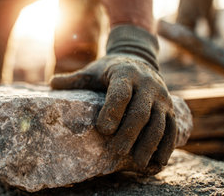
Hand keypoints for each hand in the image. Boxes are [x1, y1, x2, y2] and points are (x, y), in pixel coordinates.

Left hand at [50, 25, 176, 169]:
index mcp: (125, 74)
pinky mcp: (170, 108)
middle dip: (129, 133)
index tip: (102, 129)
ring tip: (137, 162)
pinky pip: (172, 129)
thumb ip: (74, 79)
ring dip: (149, 144)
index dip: (113, 111)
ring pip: (159, 123)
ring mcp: (161, 97)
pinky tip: (157, 163)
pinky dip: (167, 146)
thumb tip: (51, 83)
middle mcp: (147, 85)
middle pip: (140, 112)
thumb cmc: (108, 70)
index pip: (121, 93)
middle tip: (116, 152)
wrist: (138, 59)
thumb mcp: (92, 71)